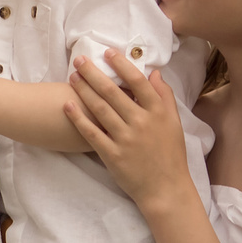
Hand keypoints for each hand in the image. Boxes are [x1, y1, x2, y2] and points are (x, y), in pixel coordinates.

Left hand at [62, 48, 189, 206]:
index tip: (107, 52)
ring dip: (84, 91)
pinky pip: (91, 133)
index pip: (137, 82)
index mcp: (158, 113)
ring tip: (72, 77)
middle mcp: (141, 123)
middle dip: (94, 73)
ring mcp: (125, 139)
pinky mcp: (112, 155)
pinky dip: (78, 118)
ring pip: (100, 109)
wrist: (166, 189)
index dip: (121, 65)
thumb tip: (155, 73)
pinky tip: (67, 106)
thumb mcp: (174, 124)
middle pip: (113, 92)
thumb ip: (165, 97)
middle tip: (79, 60)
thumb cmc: (170, 155)